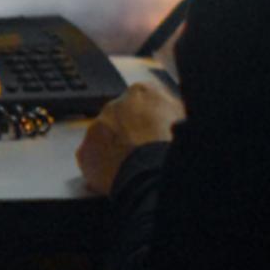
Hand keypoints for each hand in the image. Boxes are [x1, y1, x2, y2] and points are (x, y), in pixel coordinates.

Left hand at [75, 79, 182, 196]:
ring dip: (114, 149)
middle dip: (128, 133)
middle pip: (119, 119)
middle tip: (141, 152)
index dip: (147, 120)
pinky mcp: (85, 152)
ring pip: (104, 138)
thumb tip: (170, 113)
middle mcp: (114, 106)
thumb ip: (171, 109)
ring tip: (132, 167)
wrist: (153, 171)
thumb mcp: (183, 117)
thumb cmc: (171, 145)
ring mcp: (97, 128)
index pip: (141, 101)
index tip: (152, 132)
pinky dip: (102, 168)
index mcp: (141, 93)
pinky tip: (118, 176)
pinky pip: (92, 159)